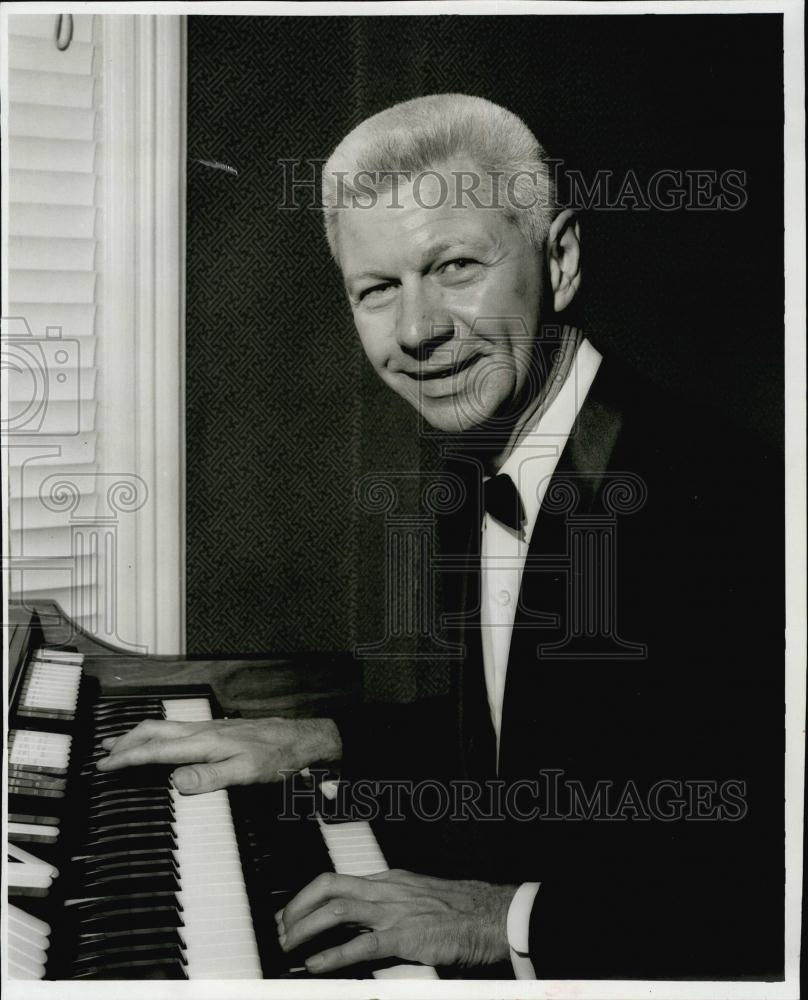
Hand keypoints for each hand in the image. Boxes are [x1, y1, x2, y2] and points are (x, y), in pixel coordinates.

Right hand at [95, 717, 341, 793]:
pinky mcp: (216, 731)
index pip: (157, 750)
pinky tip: (157, 744)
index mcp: (205, 743)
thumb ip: (210, 778)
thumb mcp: (246, 773)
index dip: (128, 759)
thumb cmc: (276, 758)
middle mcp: (202, 731)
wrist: (300, 738)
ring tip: (119, 746)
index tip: (105, 766)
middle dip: (125, 742)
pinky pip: (176, 731)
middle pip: (154, 731)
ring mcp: (209, 728)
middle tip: (102, 756)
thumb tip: (175, 781)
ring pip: (164, 728)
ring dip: (138, 737)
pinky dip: (156, 737)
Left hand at [277, 869, 516, 972]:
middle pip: (329, 887)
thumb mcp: (419, 899)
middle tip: (281, 928)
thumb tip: (364, 925)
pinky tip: (316, 965)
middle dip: (297, 907)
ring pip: (337, 911)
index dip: (308, 896)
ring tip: (289, 946)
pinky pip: (362, 945)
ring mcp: (395, 912)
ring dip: (305, 928)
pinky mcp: (406, 937)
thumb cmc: (463, 910)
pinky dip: (334, 955)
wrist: (493, 914)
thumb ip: (391, 907)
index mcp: (390, 880)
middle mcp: (387, 890)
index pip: (338, 880)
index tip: (291, 913)